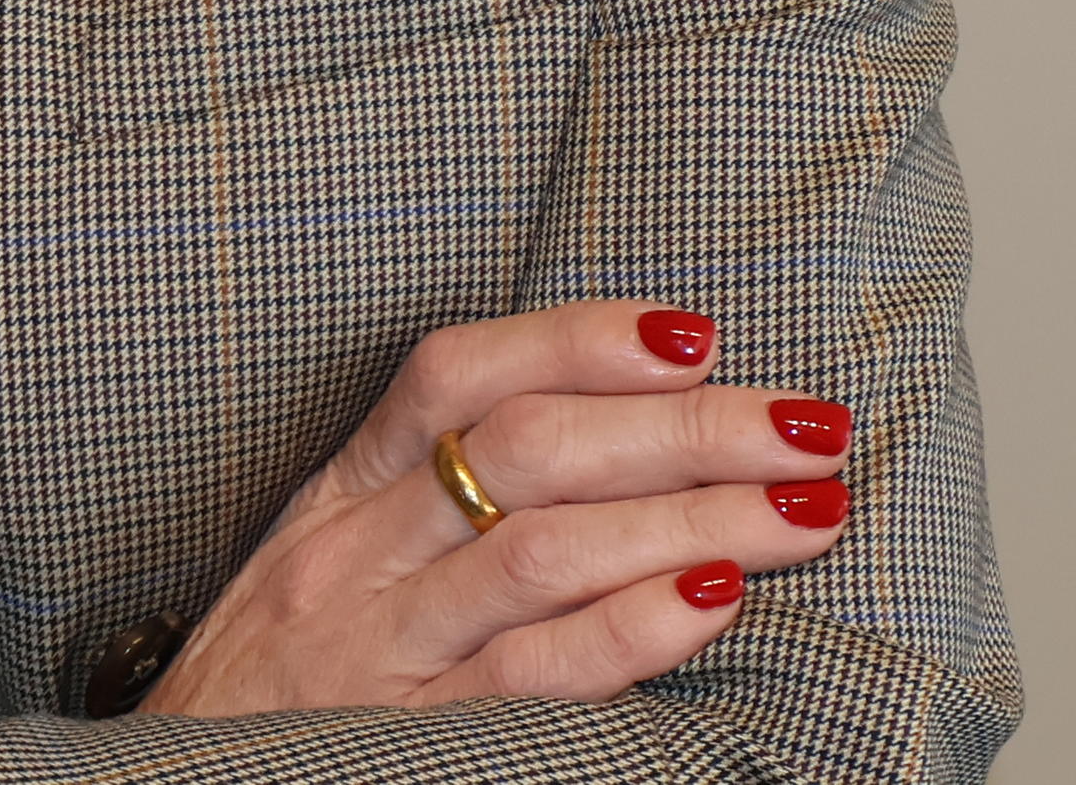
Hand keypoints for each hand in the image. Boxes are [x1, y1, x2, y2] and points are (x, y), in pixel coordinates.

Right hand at [140, 303, 854, 716]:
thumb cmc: (269, 697)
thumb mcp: (326, 573)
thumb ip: (435, 509)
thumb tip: (623, 444)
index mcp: (337, 500)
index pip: (456, 374)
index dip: (582, 340)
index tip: (698, 332)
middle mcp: (350, 561)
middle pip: (530, 450)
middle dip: (686, 428)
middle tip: (806, 427)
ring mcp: (374, 657)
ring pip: (545, 551)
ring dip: (693, 519)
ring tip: (802, 509)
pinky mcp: (401, 745)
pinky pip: (533, 677)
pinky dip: (631, 629)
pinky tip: (713, 604)